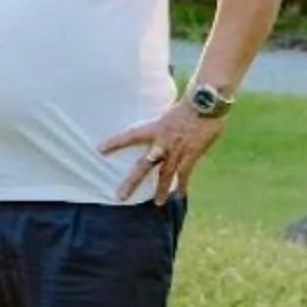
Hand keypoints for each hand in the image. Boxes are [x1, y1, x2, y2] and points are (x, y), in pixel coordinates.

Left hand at [100, 99, 226, 202]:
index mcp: (154, 128)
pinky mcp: (192, 154)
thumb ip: (160, 125)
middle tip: (120, 196)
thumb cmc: (188, 104)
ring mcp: (177, 150)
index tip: (99, 150)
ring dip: (160, 190)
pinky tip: (179, 195)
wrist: (207, 103)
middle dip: (132, 182)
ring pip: (165, 174)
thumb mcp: (167, 113)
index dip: (115, 142)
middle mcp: (162, 142)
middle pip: (143, 165)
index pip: (130, 136)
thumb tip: (154, 132)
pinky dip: (182, 184)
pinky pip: (186, 173)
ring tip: (157, 203)